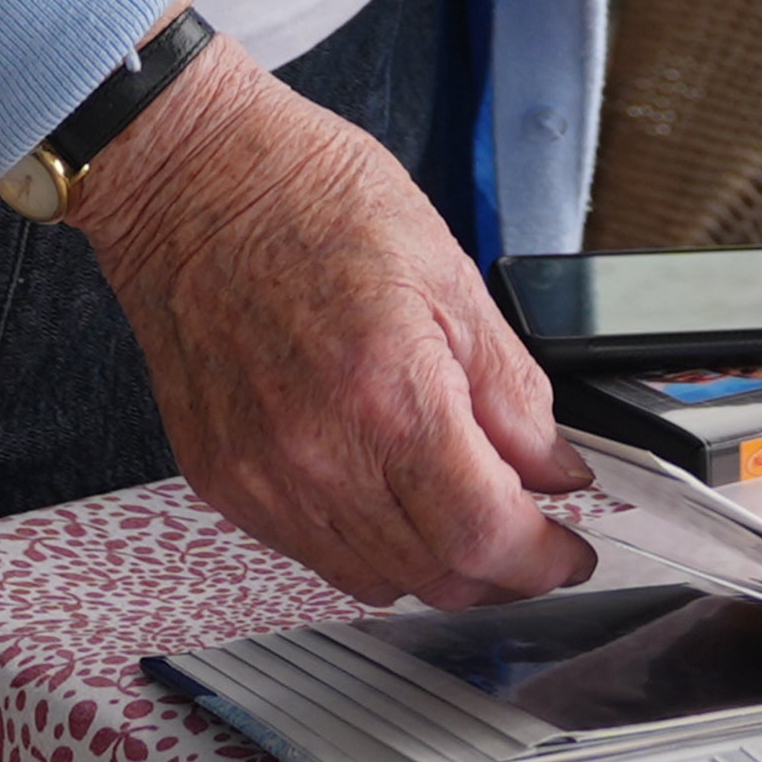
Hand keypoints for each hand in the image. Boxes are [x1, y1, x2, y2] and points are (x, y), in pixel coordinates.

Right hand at [65, 24, 590, 608]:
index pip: (485, 536)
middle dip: (501, 572)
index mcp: (390, 396)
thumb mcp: (451, 275)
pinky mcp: (222, 480)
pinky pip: (309, 554)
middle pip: (434, 575)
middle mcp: (319, 455)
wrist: (193, 180)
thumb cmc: (312, 201)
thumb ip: (512, 391)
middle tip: (533, 540)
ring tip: (465, 517)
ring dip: (435, 568)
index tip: (569, 552)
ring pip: (372, 581)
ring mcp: (262, 477)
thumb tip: (554, 467)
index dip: (542, 561)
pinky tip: (390, 502)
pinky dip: (366, 550)